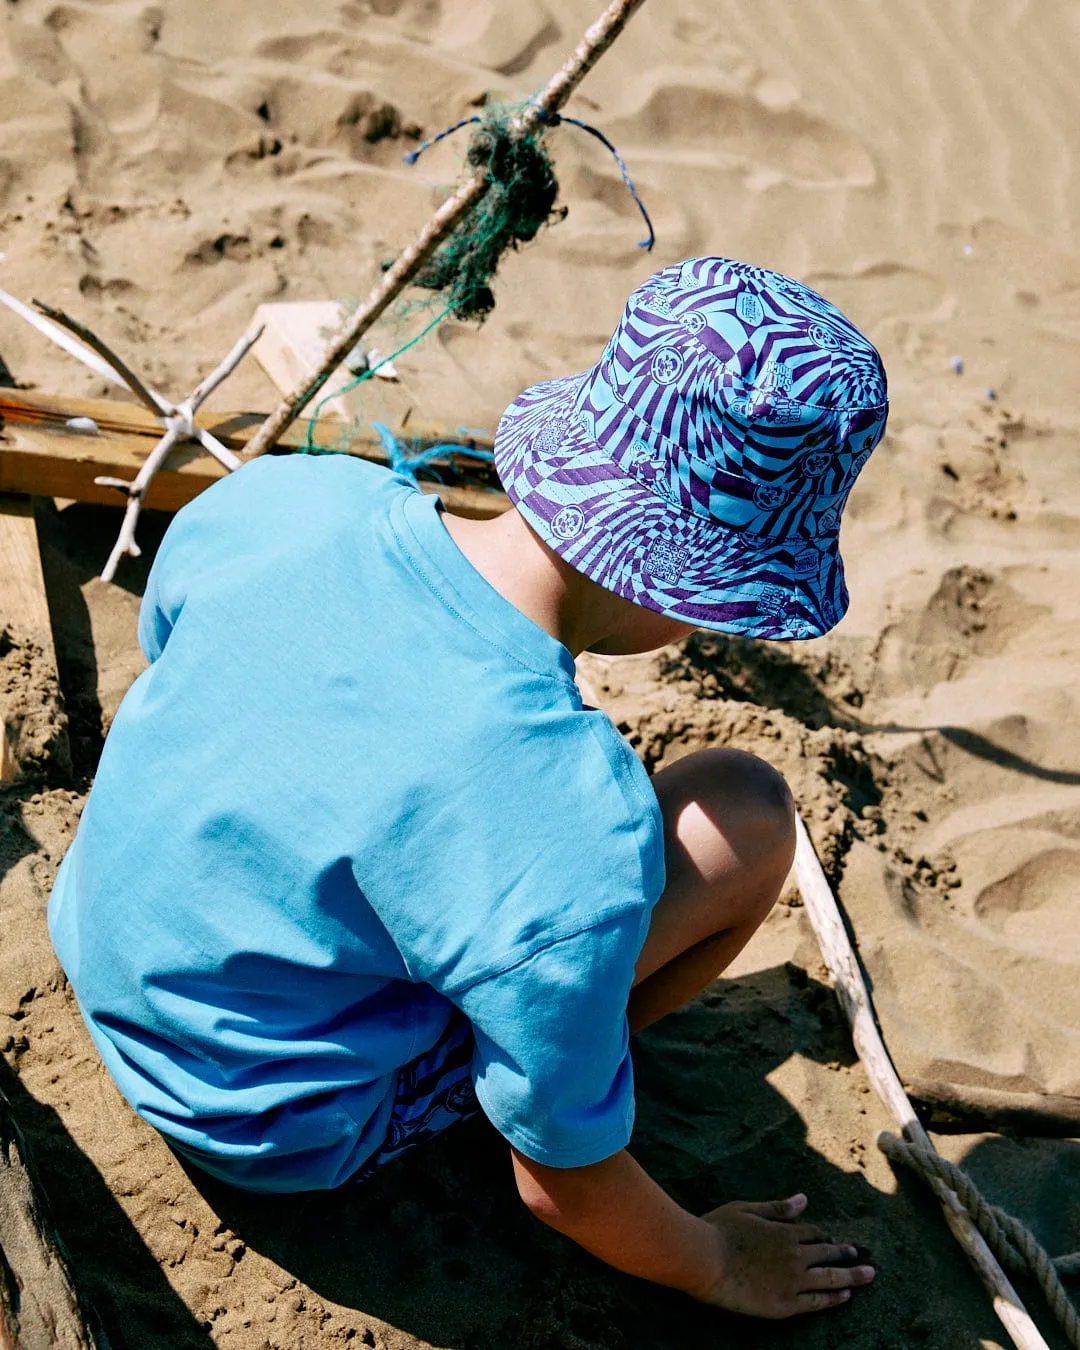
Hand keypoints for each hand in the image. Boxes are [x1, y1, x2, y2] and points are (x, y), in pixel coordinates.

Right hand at [692, 1194, 874, 1318]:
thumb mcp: (747, 1209)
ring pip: (830, 1278)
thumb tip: (803, 1200)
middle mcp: (795, 1255)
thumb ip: (777, 1208)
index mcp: (785, 1232)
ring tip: (869, 1275)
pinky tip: (845, 1296)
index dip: (824, 1235)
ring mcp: (792, 1281)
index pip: (813, 1232)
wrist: (704, 1260)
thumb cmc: (719, 1230)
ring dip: (852, 1276)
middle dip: (847, 1253)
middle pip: (828, 1253)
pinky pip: (817, 1302)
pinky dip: (834, 1298)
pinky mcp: (785, 1305)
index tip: (831, 1238)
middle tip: (862, 1255)